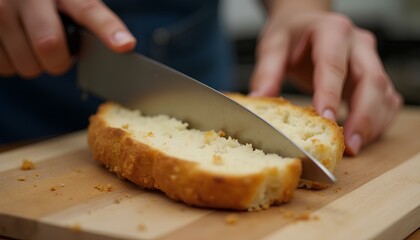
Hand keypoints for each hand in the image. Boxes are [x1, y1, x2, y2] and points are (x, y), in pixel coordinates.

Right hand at [0, 0, 135, 77]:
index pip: (88, 10)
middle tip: (56, 54)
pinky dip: (11, 65)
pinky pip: (4, 67)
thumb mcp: (65, 1)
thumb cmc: (41, 3)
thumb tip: (119, 47)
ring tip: (28, 44)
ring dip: (33, 65)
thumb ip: (84, 18)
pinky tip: (11, 45)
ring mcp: (0, 11)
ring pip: (27, 65)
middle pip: (51, 47)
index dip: (108, 29)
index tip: (125, 45)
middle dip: (58, 62)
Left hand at [250, 2, 401, 154]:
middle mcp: (358, 44)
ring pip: (383, 93)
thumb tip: (259, 99)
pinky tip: (363, 136)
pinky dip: (378, 121)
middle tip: (349, 146)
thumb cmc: (292, 33)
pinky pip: (386, 100)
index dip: (331, 93)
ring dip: (373, 124)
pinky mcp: (374, 75)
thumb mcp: (273, 45)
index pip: (334, 64)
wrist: (306, 23)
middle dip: (363, 117)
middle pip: (371, 80)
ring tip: (354, 147)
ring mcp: (370, 60)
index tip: (326, 120)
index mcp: (332, 31)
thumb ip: (267, 71)